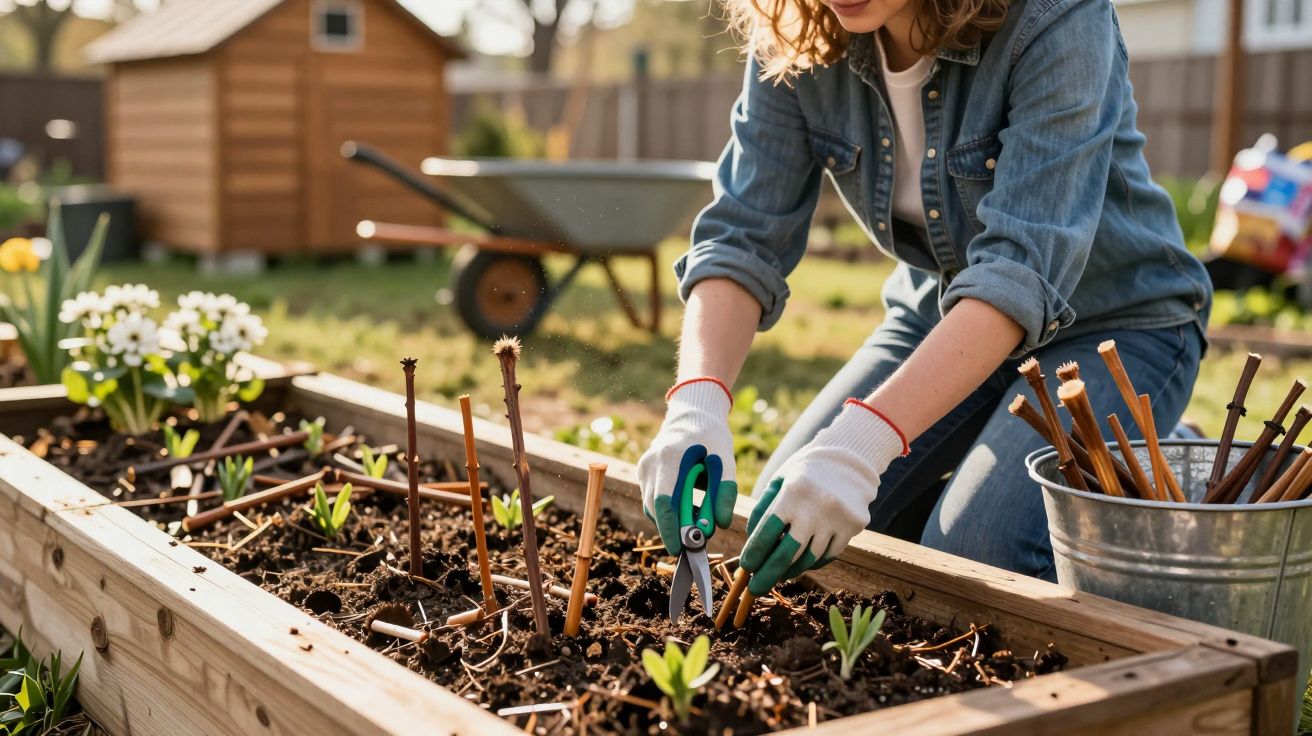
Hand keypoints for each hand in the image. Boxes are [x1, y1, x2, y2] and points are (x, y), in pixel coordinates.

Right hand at [639, 378, 737, 553]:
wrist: (693, 414)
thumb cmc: (712, 437)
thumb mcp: (725, 462)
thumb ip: (724, 493)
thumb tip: (721, 524)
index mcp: (670, 457)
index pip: (665, 501)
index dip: (670, 528)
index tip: (679, 549)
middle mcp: (651, 463)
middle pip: (655, 508)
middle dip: (673, 529)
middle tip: (695, 542)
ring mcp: (644, 467)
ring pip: (652, 506)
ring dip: (671, 520)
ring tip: (696, 520)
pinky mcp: (644, 472)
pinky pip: (653, 499)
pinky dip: (668, 510)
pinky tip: (687, 508)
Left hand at [740, 399, 906, 595]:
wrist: (850, 459)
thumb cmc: (806, 470)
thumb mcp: (780, 480)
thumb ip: (764, 509)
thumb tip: (752, 543)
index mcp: (792, 493)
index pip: (767, 532)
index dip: (754, 554)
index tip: (746, 567)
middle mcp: (815, 508)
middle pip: (786, 554)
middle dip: (767, 575)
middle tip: (755, 589)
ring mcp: (837, 520)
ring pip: (808, 559)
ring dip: (789, 571)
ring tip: (778, 575)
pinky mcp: (853, 527)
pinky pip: (828, 555)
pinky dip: (811, 562)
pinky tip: (801, 563)